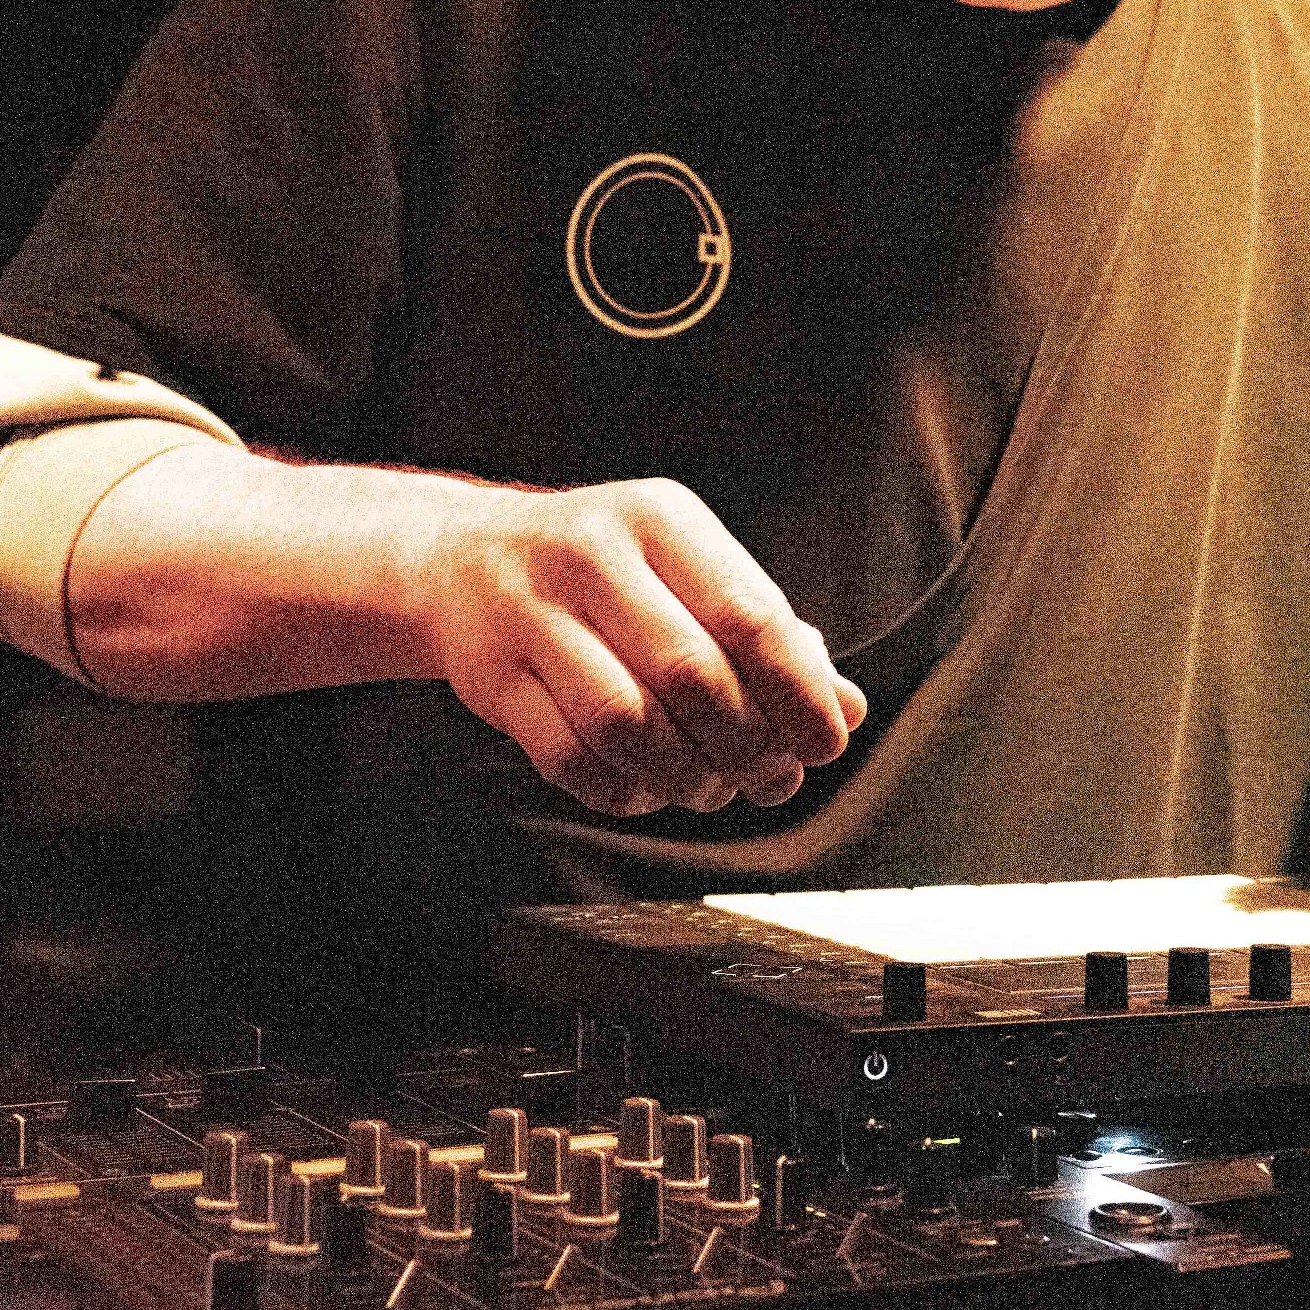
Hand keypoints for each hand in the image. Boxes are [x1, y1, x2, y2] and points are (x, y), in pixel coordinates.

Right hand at [421, 476, 867, 817]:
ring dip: (684, 777)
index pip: (747, 613)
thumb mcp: (685, 570)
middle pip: (690, 674)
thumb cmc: (605, 572)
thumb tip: (845, 705)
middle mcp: (591, 554)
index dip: (798, 691)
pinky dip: (622, 791)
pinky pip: (569, 759)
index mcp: (659, 518)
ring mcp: (531, 614)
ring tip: (708, 787)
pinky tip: (644, 786)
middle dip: (745, 744)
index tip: (825, 742)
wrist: (464, 560)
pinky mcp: (490, 677)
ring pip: (627, 723)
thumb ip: (765, 634)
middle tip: (768, 775)